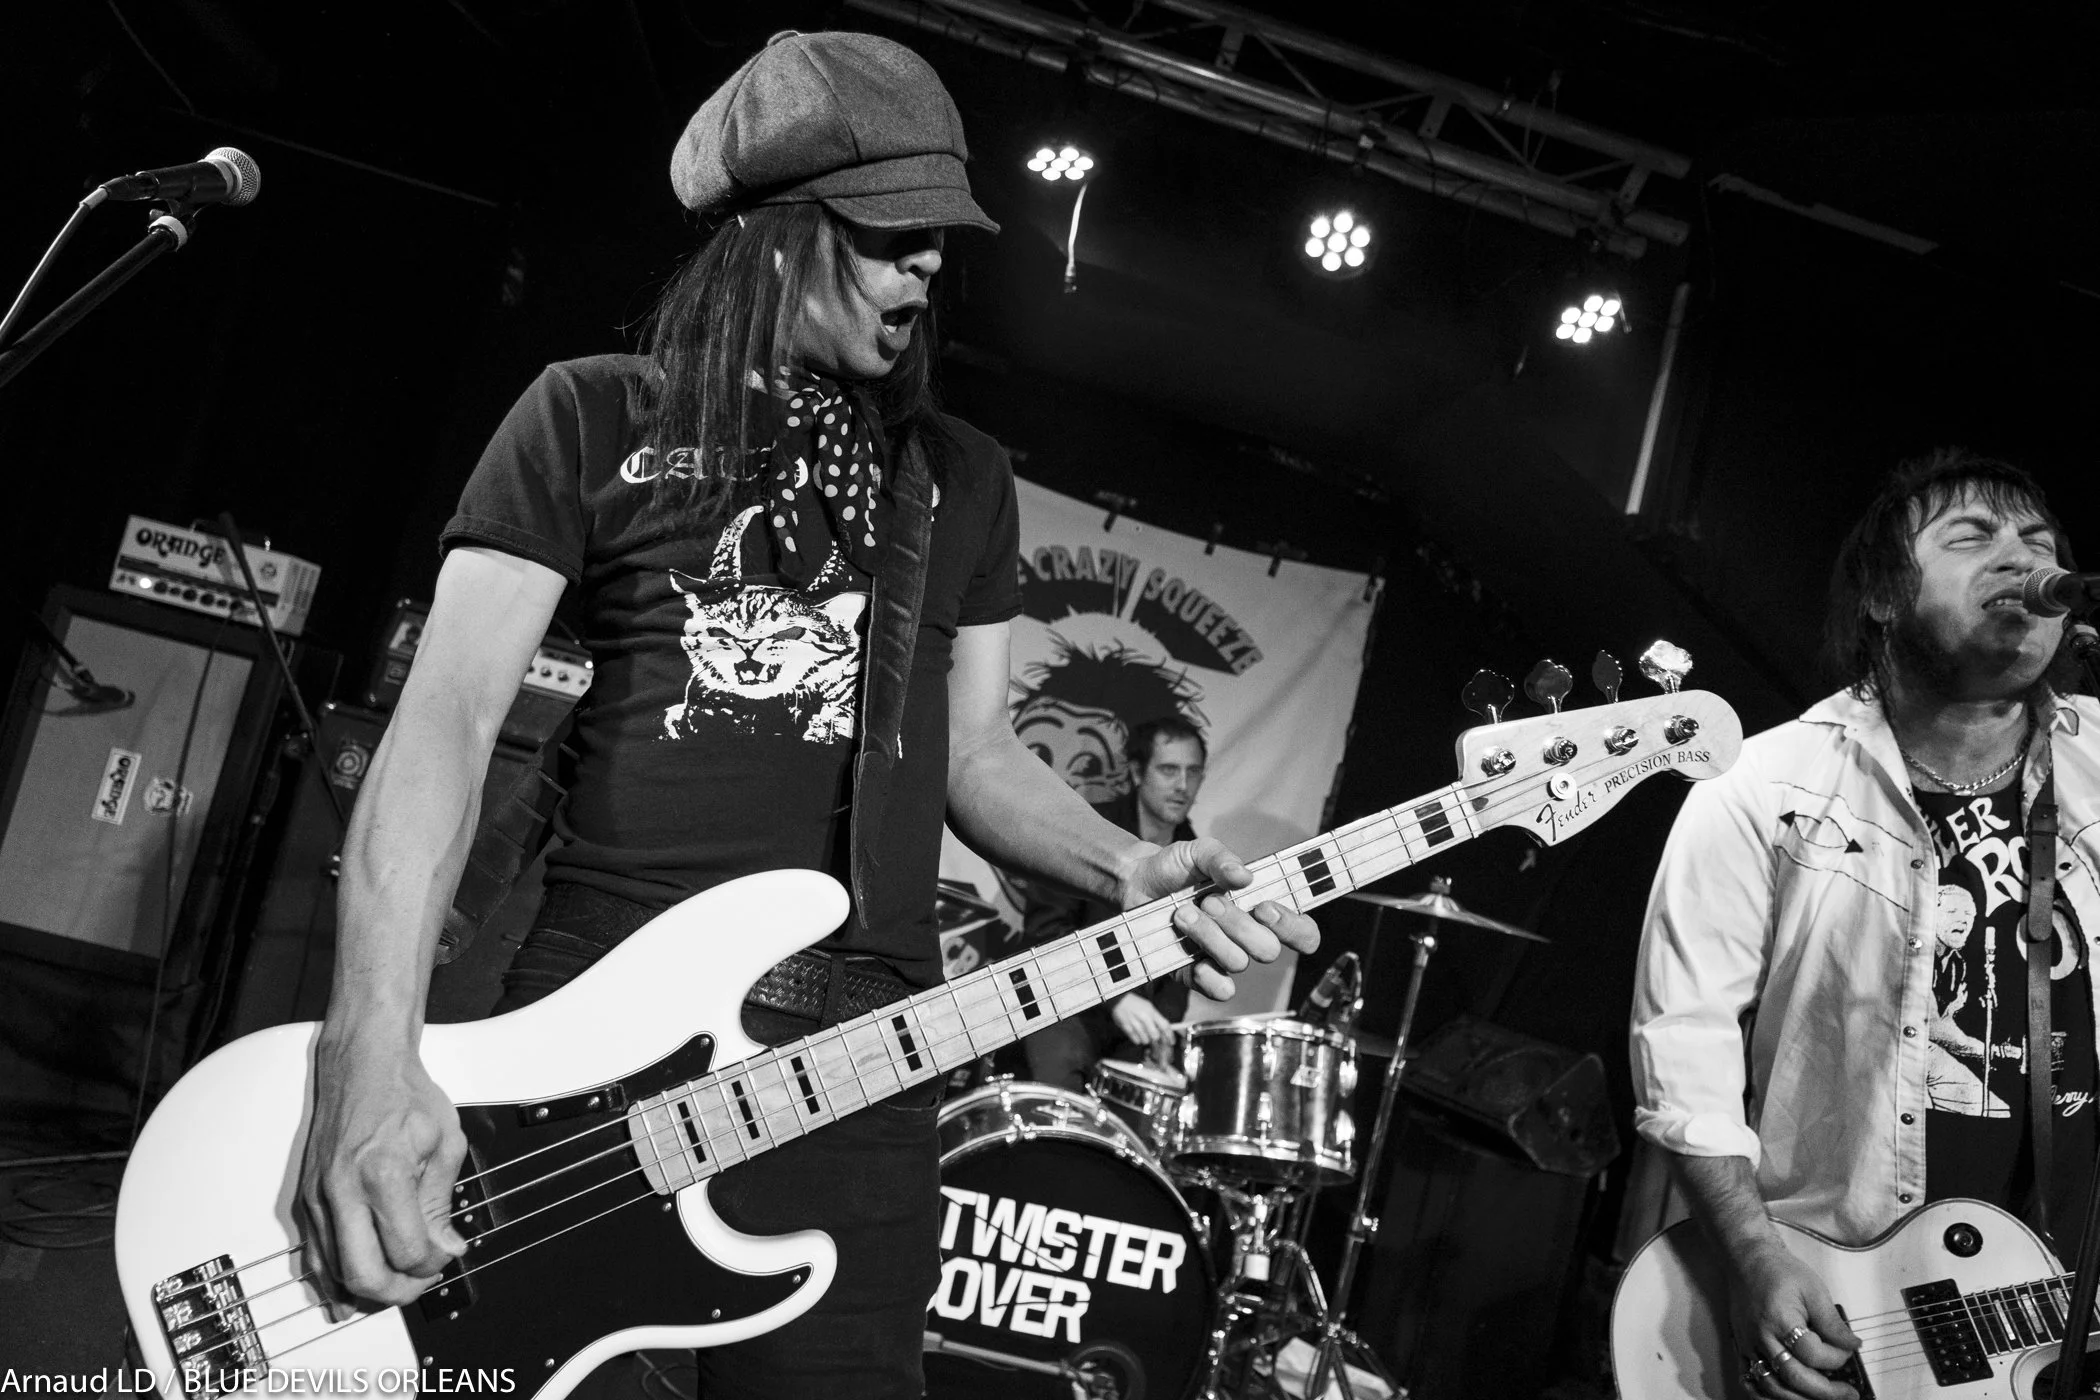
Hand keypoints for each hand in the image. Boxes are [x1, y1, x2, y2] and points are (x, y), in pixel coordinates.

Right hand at [297, 1030, 468, 1315]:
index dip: (432, 1263)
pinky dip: (332, 1280)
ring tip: (396, 1284)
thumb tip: (446, 1247)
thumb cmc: (404, 1095)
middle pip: (363, 1274)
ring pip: (332, 1272)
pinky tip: (350, 1292)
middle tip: (420, 1282)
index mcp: (383, 1173)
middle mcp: (342, 1190)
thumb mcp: (444, 1142)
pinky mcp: (306, 1199)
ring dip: (366, 1290)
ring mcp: (318, 1197)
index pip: (407, 1249)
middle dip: (398, 1291)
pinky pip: (313, 1255)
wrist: (362, 1064)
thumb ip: (441, 1201)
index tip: (446, 1253)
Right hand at [1111, 993, 1173, 1046]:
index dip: (1169, 1036)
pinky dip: (1138, 1039)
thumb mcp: (1149, 1007)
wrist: (1119, 999)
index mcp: (1151, 1011)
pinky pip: (1136, 1040)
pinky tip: (1136, 1032)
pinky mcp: (1126, 1028)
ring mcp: (1135, 1024)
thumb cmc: (1135, 1003)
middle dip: (1156, 1037)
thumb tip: (1164, 1031)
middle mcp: (1144, 1018)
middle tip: (1154, 1035)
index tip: (1171, 1041)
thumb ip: (1156, 1018)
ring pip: (1146, 1040)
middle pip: (1155, 1036)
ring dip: (1146, 1038)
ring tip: (1142, 1032)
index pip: (1164, 1026)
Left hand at [1117, 837, 1319, 1001]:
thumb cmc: (1176, 867)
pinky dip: (1207, 976)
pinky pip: (1216, 989)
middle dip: (1238, 924)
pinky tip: (1190, 954)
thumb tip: (1244, 876)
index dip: (1293, 927)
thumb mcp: (1199, 850)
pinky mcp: (1195, 975)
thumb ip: (1221, 858)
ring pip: (1238, 963)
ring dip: (1210, 936)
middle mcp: (1247, 938)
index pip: (1303, 932)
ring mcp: (1222, 958)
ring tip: (1183, 913)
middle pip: (1268, 950)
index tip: (1263, 907)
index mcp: (1261, 909)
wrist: (1135, 883)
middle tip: (1209, 901)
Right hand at [1725, 1233, 1860, 1399]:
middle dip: (1826, 1391)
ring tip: (1822, 1399)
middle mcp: (1762, 1336)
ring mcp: (1749, 1345)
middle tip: (1848, 1393)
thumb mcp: (1814, 1290)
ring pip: (1772, 1386)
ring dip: (1799, 1399)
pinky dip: (1765, 1396)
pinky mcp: (1741, 1348)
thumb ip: (1833, 1322)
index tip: (1849, 1350)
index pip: (1813, 1353)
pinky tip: (1785, 1398)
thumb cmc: (1779, 1271)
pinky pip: (1749, 1381)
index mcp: (1780, 1319)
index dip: (1837, 1357)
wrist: (1747, 1260)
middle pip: (1794, 1376)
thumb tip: (1853, 1345)